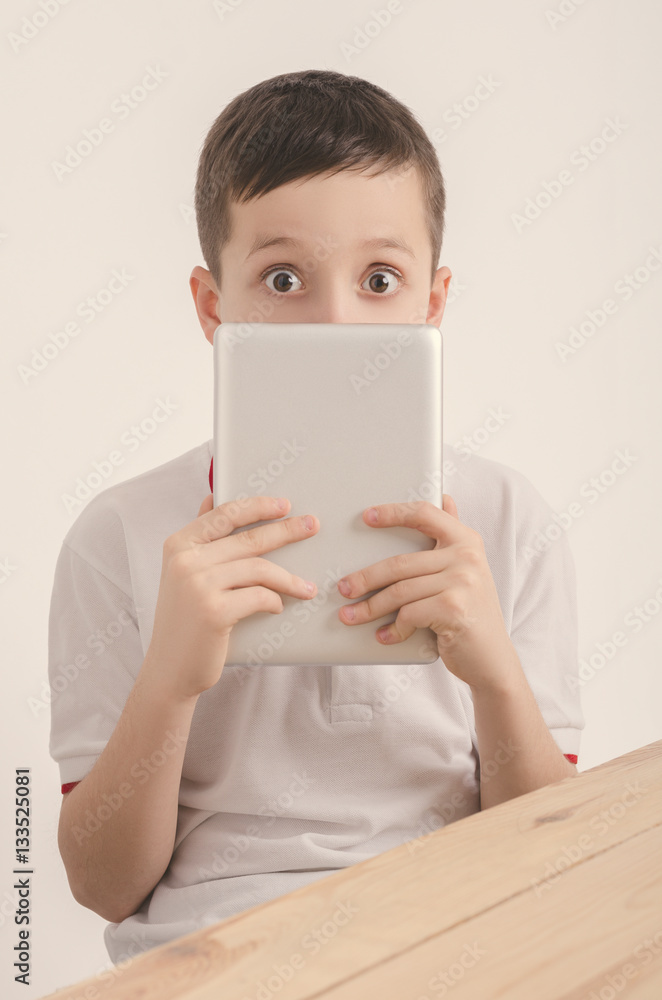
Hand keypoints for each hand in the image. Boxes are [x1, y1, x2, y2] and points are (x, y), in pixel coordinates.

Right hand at [145, 494, 318, 699]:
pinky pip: (260, 596)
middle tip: (312, 526)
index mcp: (178, 545)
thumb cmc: (184, 621)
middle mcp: (185, 560)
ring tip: (307, 587)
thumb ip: (200, 538)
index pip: (224, 514)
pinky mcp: (214, 611)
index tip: (284, 505)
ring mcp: (198, 585)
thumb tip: (212, 496)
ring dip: (289, 578)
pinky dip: (275, 601)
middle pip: (248, 538)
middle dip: (286, 530)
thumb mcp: (182, 573)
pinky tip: (278, 606)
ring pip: (259, 568)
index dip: (258, 506)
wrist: (169, 670)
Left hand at [335, 496, 516, 690]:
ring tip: (350, 616)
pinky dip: (393, 629)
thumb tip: (445, 497)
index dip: (393, 512)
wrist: (494, 658)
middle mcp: (467, 556)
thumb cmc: (471, 613)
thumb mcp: (467, 570)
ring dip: (370, 608)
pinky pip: (409, 614)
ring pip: (399, 591)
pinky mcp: (454, 609)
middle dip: (365, 578)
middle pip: (400, 563)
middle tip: (343, 588)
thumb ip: (452, 537)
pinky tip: (384, 636)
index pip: (424, 514)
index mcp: (466, 540)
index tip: (366, 517)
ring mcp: (462, 582)